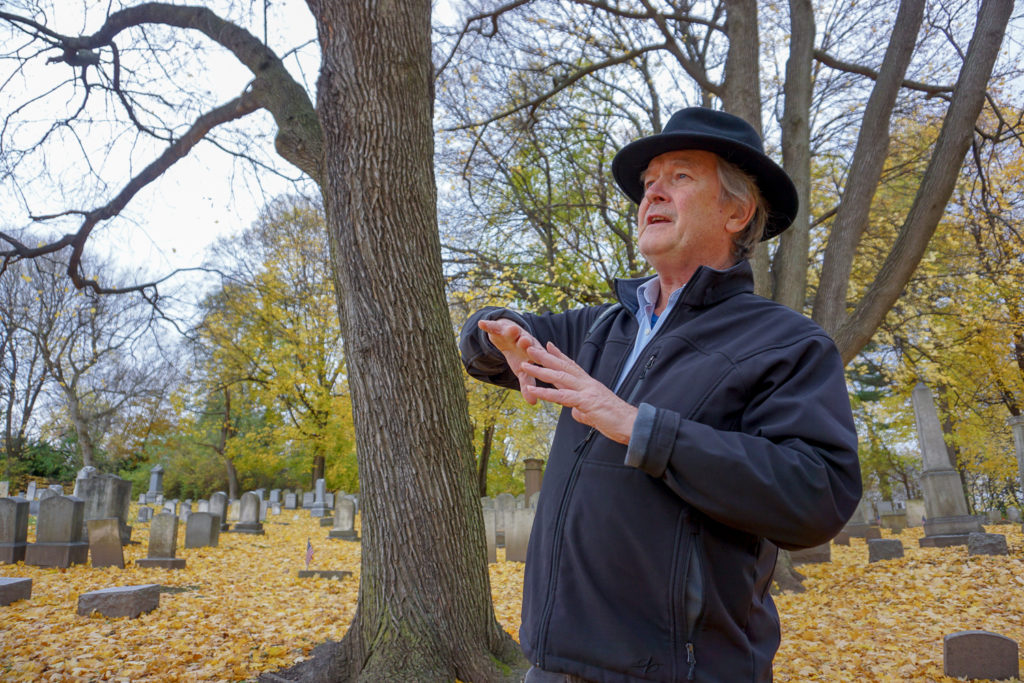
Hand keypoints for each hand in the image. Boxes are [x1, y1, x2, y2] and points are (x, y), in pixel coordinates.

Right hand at [477, 318, 543, 401]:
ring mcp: (513, 333)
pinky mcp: (500, 328)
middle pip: (527, 341)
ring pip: (513, 332)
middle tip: (526, 343)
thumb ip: (527, 384)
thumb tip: (533, 403)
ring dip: (513, 330)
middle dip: (526, 342)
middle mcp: (525, 340)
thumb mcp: (522, 370)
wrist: (509, 335)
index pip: (537, 355)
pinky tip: (481, 324)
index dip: (537, 358)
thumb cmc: (519, 355)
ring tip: (512, 329)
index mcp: (533, 352)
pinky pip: (494, 326)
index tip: (537, 362)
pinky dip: (488, 325)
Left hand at [518, 341, 637, 444]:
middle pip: (563, 366)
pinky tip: (532, 389)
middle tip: (530, 346)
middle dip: (546, 356)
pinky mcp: (587, 402)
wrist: (633, 425)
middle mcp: (588, 384)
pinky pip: (562, 396)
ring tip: (525, 364)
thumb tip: (575, 412)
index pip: (572, 366)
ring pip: (560, 377)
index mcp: (590, 385)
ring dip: (541, 370)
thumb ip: (583, 410)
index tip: (549, 345)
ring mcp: (587, 391)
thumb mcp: (595, 414)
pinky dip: (546, 392)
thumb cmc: (617, 420)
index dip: (560, 355)